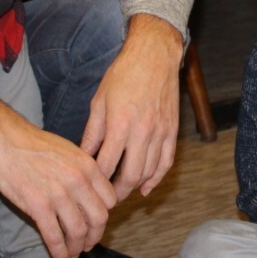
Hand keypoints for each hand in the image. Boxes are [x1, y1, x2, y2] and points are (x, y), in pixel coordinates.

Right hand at [0, 67, 115, 257]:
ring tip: (74, 254)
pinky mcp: (37, 206)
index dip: (105, 215)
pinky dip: (59, 251)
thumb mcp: (71, 151)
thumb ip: (85, 172)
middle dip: (95, 235)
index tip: (97, 223)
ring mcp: (58, 194)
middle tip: (89, 244)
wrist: (4, 139)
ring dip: (78, 247)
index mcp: (89, 167)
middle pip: (99, 218)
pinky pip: (54, 235)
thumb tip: (93, 193)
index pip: (110, 200)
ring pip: (78, 230)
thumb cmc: (35, 144)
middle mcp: (78, 182)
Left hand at [79, 15, 183, 199]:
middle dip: (116, 192)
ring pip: (149, 171)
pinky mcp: (172, 130)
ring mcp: (160, 132)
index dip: (95, 181)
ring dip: (135, 187)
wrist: (154, 57)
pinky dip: (157, 178)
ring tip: (121, 193)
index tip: (87, 188)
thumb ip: (93, 132)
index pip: (105, 165)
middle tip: (104, 200)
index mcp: (119, 124)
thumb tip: (84, 157)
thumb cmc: (123, 76)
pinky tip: (147, 187)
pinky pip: (167, 161)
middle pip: (130, 175)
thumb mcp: (99, 102)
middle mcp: (142, 132)